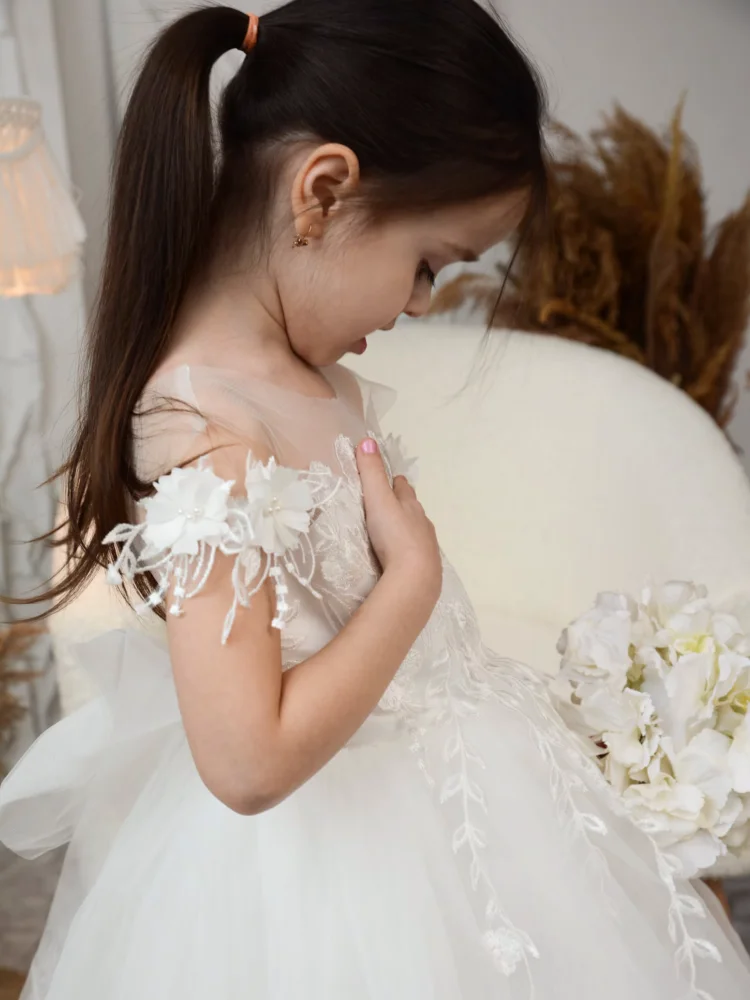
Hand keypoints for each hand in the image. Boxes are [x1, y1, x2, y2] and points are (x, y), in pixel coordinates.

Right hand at [356, 438, 441, 605]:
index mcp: (411, 505)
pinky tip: (403, 558)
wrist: (415, 578)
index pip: (403, 487)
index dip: (396, 482)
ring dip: (408, 528)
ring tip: (396, 531)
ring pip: (417, 531)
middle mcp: (423, 523)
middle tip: (391, 504)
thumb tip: (368, 440)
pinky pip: (418, 553)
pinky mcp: (427, 568)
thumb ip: (372, 473)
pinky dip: (410, 550)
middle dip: (404, 504)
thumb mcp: (379, 500)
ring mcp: (427, 547)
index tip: (391, 479)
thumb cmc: (395, 535)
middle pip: (413, 509)